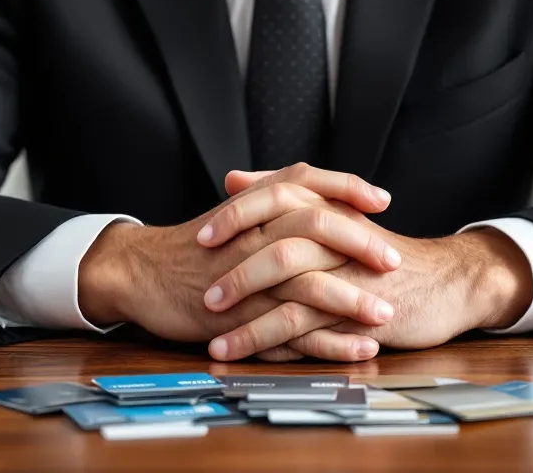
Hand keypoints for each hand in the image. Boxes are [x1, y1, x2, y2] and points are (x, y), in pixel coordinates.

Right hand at [79, 164, 402, 358]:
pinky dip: (327, 342)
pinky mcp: (239, 318)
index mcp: (253, 206)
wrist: (140, 272)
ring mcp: (245, 278)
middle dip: (360, 244)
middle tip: (393, 259)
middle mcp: (252, 235)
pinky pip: (289, 331)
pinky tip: (357, 349)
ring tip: (384, 314)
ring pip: (305, 283)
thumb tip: (319, 194)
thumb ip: (273, 200)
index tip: (382, 200)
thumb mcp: (233, 214)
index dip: (347, 189)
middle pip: (314, 228)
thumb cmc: (193, 246)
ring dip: (350, 301)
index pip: (308, 183)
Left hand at [205, 171, 532, 360]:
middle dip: (234, 275)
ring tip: (217, 344)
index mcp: (328, 210)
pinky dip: (280, 348)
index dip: (235, 217)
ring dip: (249, 323)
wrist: (446, 283)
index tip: (200, 237)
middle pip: (276, 247)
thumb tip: (235, 177)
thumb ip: (285, 196)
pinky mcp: (360, 316)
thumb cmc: (381, 254)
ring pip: (290, 296)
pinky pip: (313, 332)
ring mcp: (349, 279)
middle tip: (203, 295)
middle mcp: (338, 240)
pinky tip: (255, 361)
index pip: (275, 200)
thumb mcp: (336, 218)